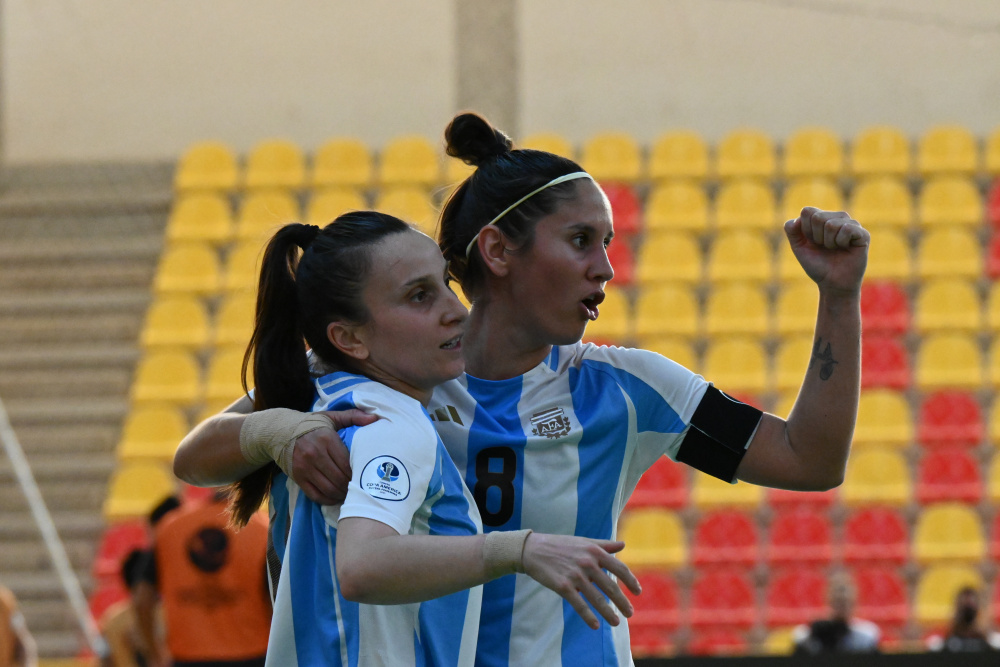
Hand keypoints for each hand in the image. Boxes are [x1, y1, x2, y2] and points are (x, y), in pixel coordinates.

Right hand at [290, 409, 376, 504]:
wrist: (280, 431)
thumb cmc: (311, 425)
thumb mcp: (331, 417)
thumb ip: (353, 416)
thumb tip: (375, 418)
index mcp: (326, 439)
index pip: (347, 462)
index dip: (357, 472)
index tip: (363, 474)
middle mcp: (315, 454)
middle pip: (339, 478)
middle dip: (351, 486)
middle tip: (358, 487)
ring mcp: (304, 467)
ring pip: (329, 489)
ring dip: (341, 494)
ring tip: (348, 494)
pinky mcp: (297, 477)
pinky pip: (315, 495)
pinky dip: (327, 500)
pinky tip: (335, 498)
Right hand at [522, 534, 640, 629]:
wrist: (533, 549)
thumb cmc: (560, 545)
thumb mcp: (583, 542)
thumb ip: (604, 545)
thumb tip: (623, 544)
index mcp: (595, 551)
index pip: (619, 568)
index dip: (631, 581)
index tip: (637, 592)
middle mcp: (587, 563)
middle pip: (610, 586)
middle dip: (622, 602)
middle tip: (630, 613)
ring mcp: (575, 575)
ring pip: (596, 598)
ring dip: (608, 612)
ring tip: (617, 622)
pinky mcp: (563, 586)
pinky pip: (578, 604)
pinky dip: (588, 616)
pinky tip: (595, 626)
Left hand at [784, 207, 869, 295]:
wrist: (832, 283)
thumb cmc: (817, 264)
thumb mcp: (799, 247)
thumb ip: (792, 231)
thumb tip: (796, 220)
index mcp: (822, 217)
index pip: (807, 211)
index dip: (805, 230)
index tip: (811, 242)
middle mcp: (837, 217)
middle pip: (818, 217)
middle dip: (816, 237)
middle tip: (824, 247)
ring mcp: (851, 224)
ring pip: (831, 224)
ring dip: (829, 242)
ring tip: (835, 249)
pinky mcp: (863, 233)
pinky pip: (847, 229)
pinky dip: (841, 242)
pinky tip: (845, 248)